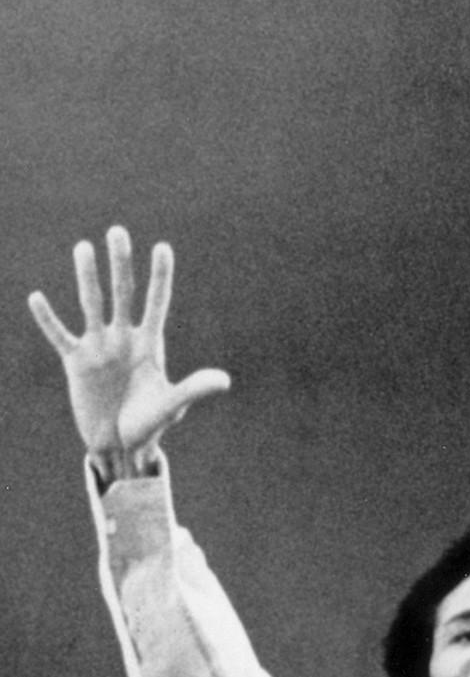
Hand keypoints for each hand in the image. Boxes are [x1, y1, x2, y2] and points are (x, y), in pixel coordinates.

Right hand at [28, 228, 229, 479]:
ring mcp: (98, 347)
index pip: (157, 303)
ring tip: (83, 248)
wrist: (120, 445)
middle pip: (123, 294)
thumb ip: (193, 389)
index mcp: (150, 345)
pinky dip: (48, 319)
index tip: (162, 247)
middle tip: (117, 232)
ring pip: (92, 305)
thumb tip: (225, 380)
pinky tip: (37, 298)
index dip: (160, 277)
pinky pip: (59, 335)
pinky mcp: (75, 362)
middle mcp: (123, 339)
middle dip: (121, 264)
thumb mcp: (171, 406)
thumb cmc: (149, 424)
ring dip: (87, 277)